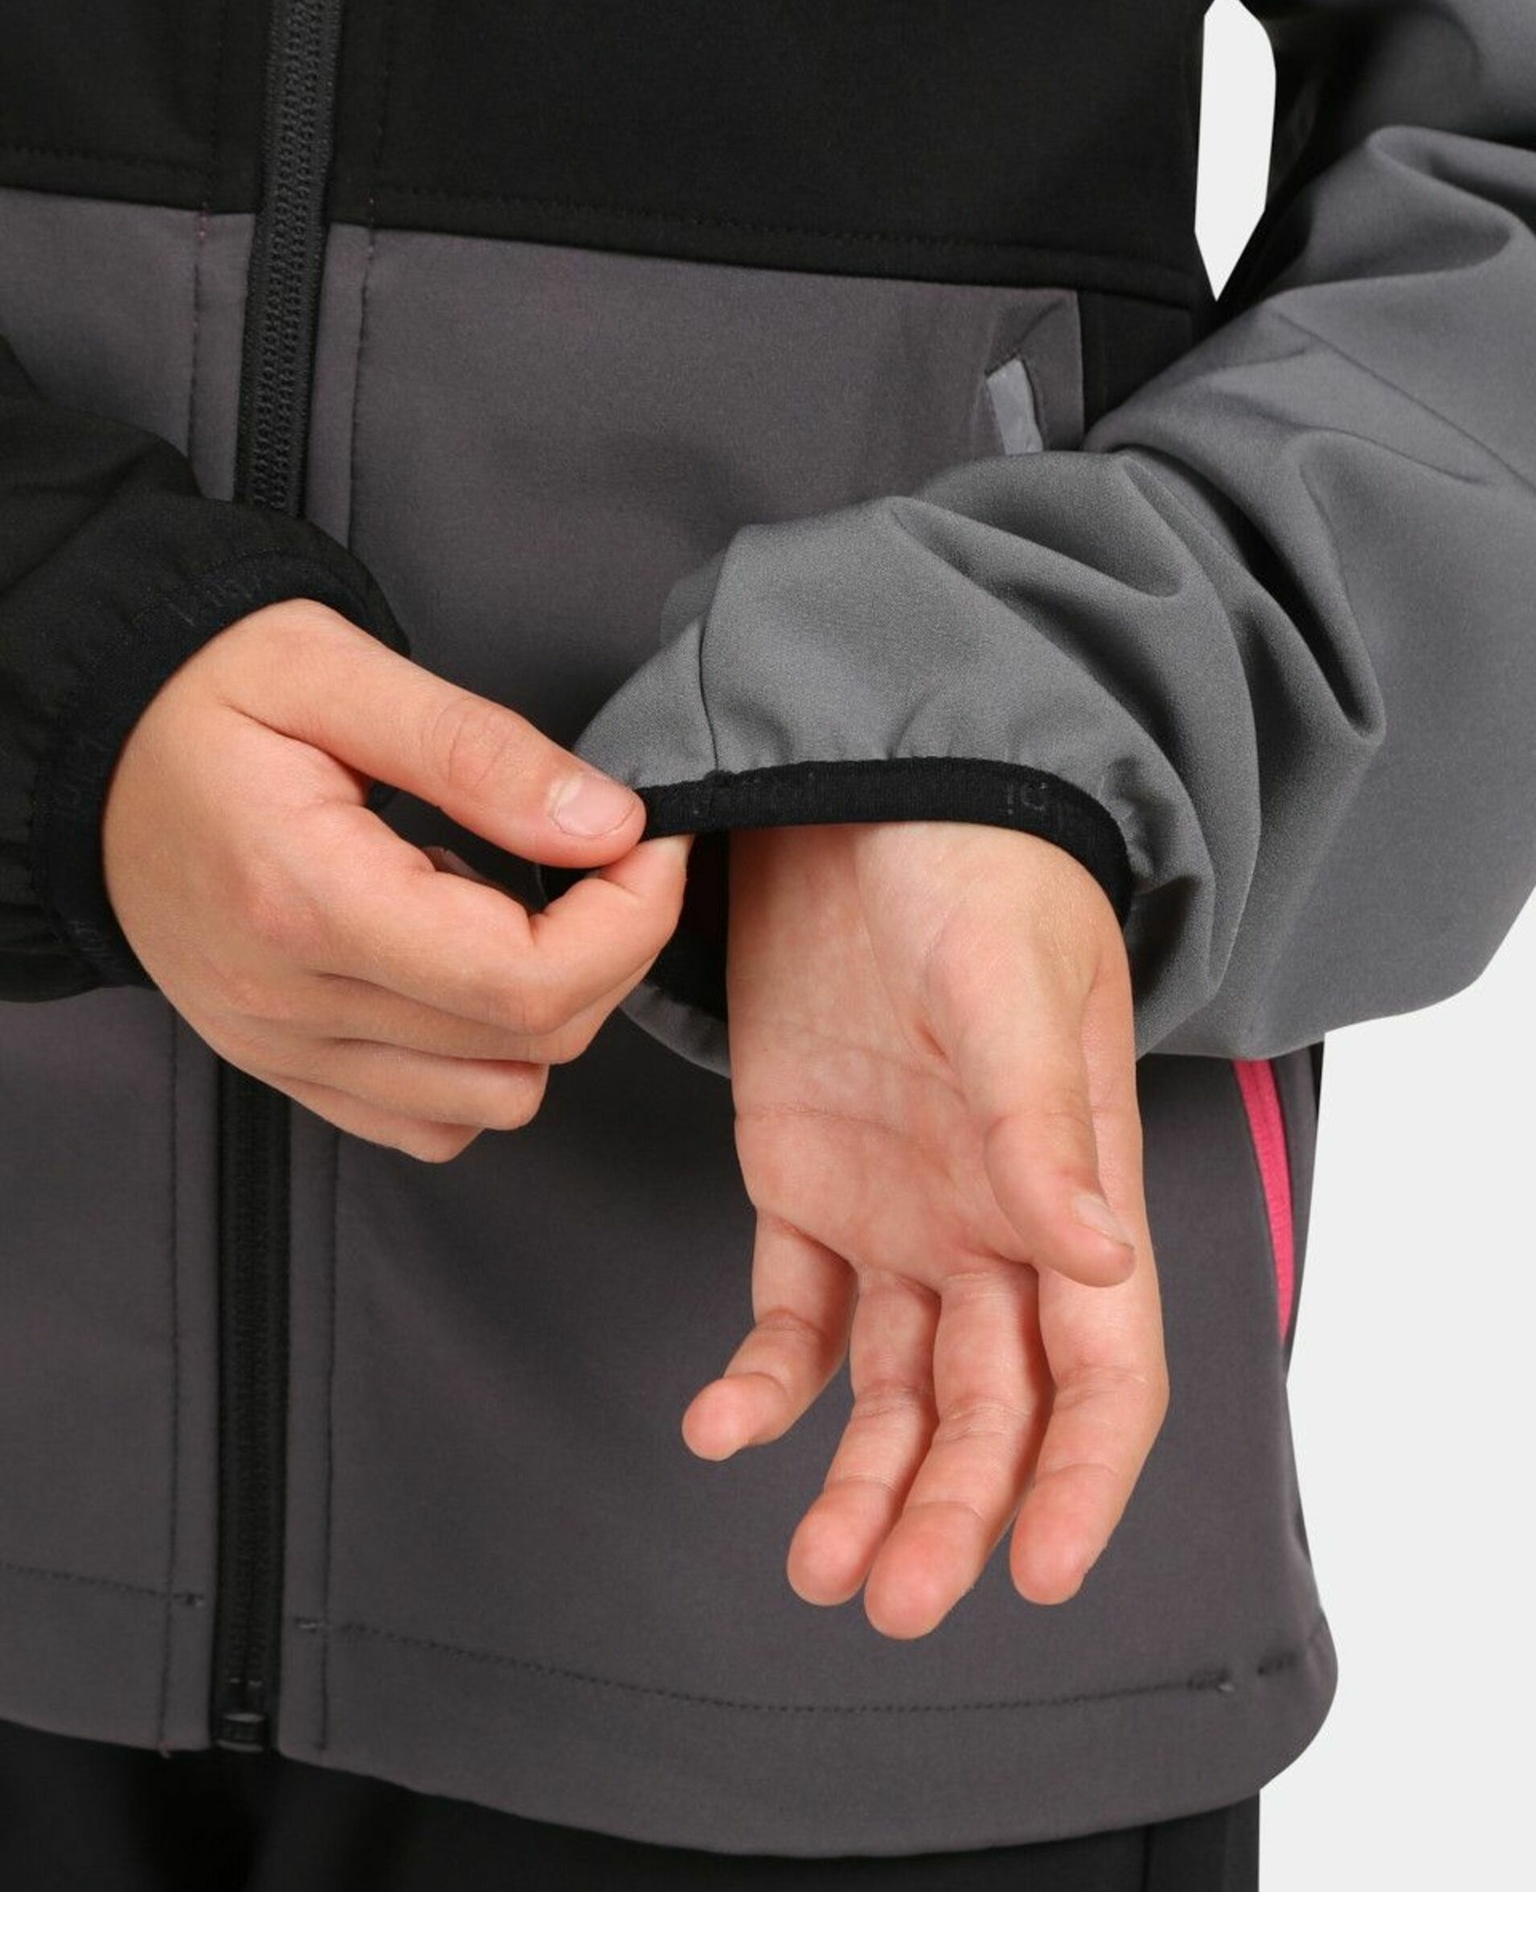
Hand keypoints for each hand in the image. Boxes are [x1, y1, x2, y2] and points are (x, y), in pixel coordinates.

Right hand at [103, 597, 688, 1159]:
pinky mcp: (289, 1071)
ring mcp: (286, 1052)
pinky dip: (483, 1062)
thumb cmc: (204, 697)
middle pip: (531, 1044)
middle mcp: (291, 1004)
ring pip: (497, 1099)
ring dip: (546, 1009)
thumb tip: (608, 822)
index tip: (647, 840)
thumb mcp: (335, 670)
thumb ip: (481, 752)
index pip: (530, 979)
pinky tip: (454, 968)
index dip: (631, 919)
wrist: (92, 752)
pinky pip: (434, 1123)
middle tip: (598, 855)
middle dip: (611, 951)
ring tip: (494, 905)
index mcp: (308, 902)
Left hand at [682, 820, 1165, 1636]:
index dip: (1081, 1477)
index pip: (1104, 1368)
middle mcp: (991, 1221)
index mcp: (1070, 1186)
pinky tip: (721, 1426)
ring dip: (864, 1482)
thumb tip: (1101, 1255)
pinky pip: (792, 1309)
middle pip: (991, 1404)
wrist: (855, 794)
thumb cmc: (969, 873)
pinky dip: (762, 1379)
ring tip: (819, 1568)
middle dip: (955, 1510)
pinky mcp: (802, 1182)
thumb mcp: (1010, 985)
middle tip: (896, 1600)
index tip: (1035, 1570)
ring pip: (893, 1386)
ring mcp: (895, 1210)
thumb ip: (1042, 1123)